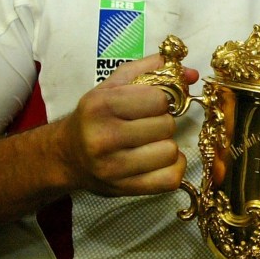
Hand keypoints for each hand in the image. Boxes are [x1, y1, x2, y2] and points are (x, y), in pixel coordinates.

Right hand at [56, 55, 199, 195]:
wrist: (67, 156)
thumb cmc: (95, 115)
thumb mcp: (114, 84)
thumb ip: (152, 69)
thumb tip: (192, 74)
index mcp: (101, 106)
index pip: (158, 99)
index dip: (160, 99)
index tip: (149, 104)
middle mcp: (104, 138)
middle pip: (166, 125)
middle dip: (163, 122)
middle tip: (148, 124)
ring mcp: (113, 168)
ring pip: (170, 151)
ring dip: (166, 145)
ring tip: (150, 142)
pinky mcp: (124, 189)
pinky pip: (171, 178)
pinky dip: (172, 167)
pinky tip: (157, 159)